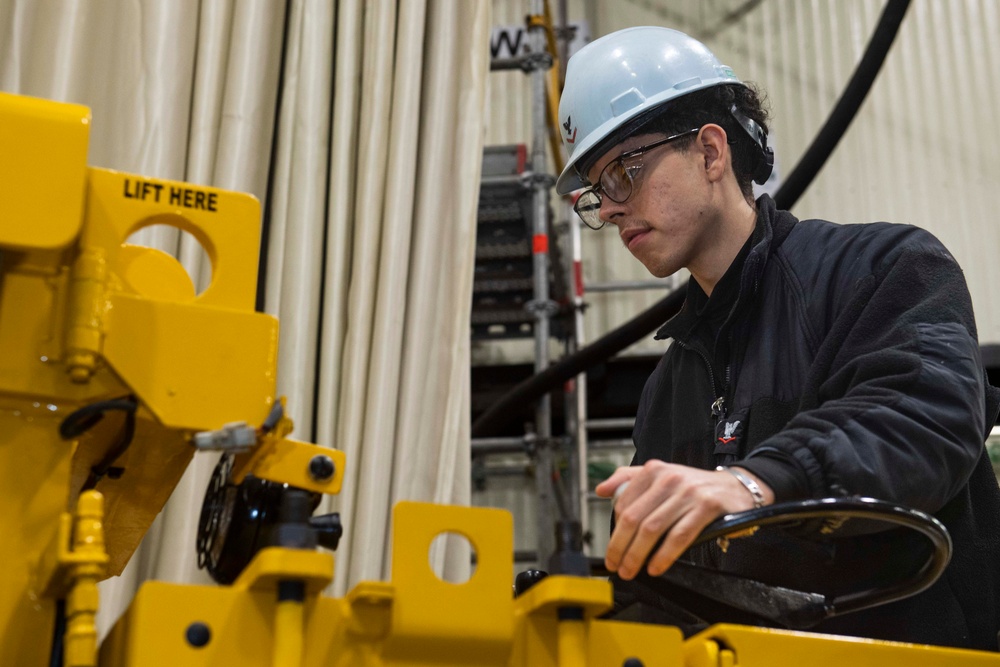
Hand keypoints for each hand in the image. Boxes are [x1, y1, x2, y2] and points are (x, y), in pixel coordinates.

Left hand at [594, 460, 773, 579]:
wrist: (735, 486)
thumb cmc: (695, 486)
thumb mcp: (661, 475)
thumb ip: (629, 479)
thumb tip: (601, 490)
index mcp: (654, 470)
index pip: (624, 503)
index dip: (614, 531)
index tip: (612, 550)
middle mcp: (668, 479)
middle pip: (634, 518)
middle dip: (620, 546)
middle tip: (616, 565)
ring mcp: (687, 492)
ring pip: (653, 528)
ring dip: (637, 554)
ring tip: (631, 570)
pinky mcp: (706, 507)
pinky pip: (679, 536)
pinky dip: (664, 555)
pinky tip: (656, 567)